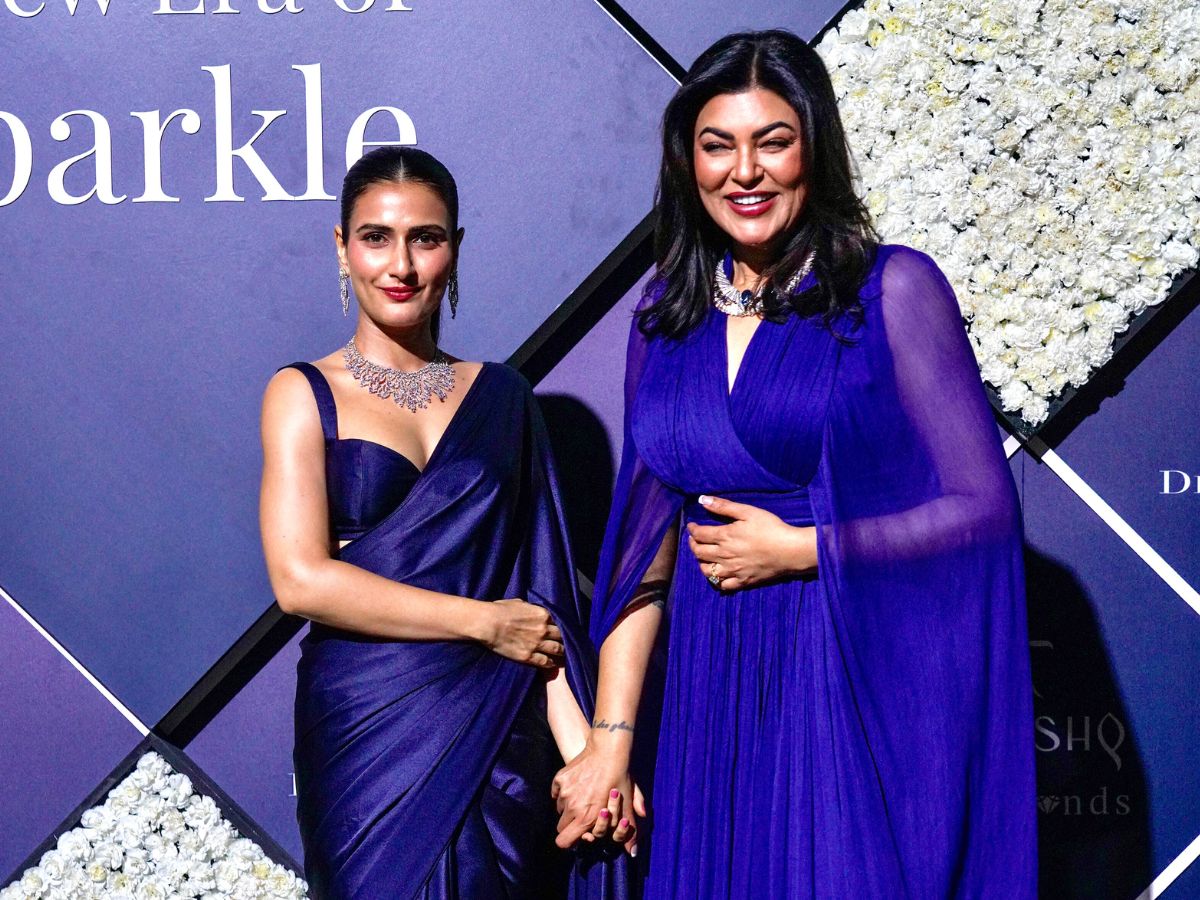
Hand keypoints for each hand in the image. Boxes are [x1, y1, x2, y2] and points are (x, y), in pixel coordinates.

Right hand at [479, 599, 562, 668]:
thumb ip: (531, 608)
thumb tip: (533, 610)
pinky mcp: (528, 656)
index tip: (561, 629)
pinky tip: (551, 664)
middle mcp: (543, 629)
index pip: (560, 621)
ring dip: (561, 652)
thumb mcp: (519, 603)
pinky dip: (550, 663)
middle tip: (565, 642)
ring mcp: (537, 644)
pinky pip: (545, 662)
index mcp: (542, 614)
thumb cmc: (499, 610)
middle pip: (562, 636)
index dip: (562, 626)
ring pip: (557, 650)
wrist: (487, 624)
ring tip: (562, 655)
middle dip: (564, 639)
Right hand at [551, 742, 645, 856]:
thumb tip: (634, 852)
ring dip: (569, 808)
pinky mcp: (559, 779)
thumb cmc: (620, 778)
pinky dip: (564, 793)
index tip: (580, 834)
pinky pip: (556, 793)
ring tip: (583, 798)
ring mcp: (564, 792)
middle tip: (583, 816)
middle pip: (561, 828)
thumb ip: (628, 831)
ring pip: (559, 809)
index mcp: (586, 817)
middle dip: (571, 826)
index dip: (570, 841)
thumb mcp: (627, 805)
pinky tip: (577, 786)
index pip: (564, 842)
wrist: (608, 749)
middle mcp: (572, 807)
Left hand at [686, 494, 816, 590]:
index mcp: (725, 536)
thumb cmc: (771, 528)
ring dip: (701, 562)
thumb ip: (724, 506)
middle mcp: (724, 555)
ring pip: (707, 571)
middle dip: (693, 544)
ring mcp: (733, 571)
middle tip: (694, 539)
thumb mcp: (748, 512)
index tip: (691, 525)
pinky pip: (723, 585)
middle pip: (699, 552)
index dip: (692, 529)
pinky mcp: (743, 581)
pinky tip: (718, 573)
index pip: (699, 534)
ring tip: (703, 556)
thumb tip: (702, 500)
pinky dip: (716, 580)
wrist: (790, 550)